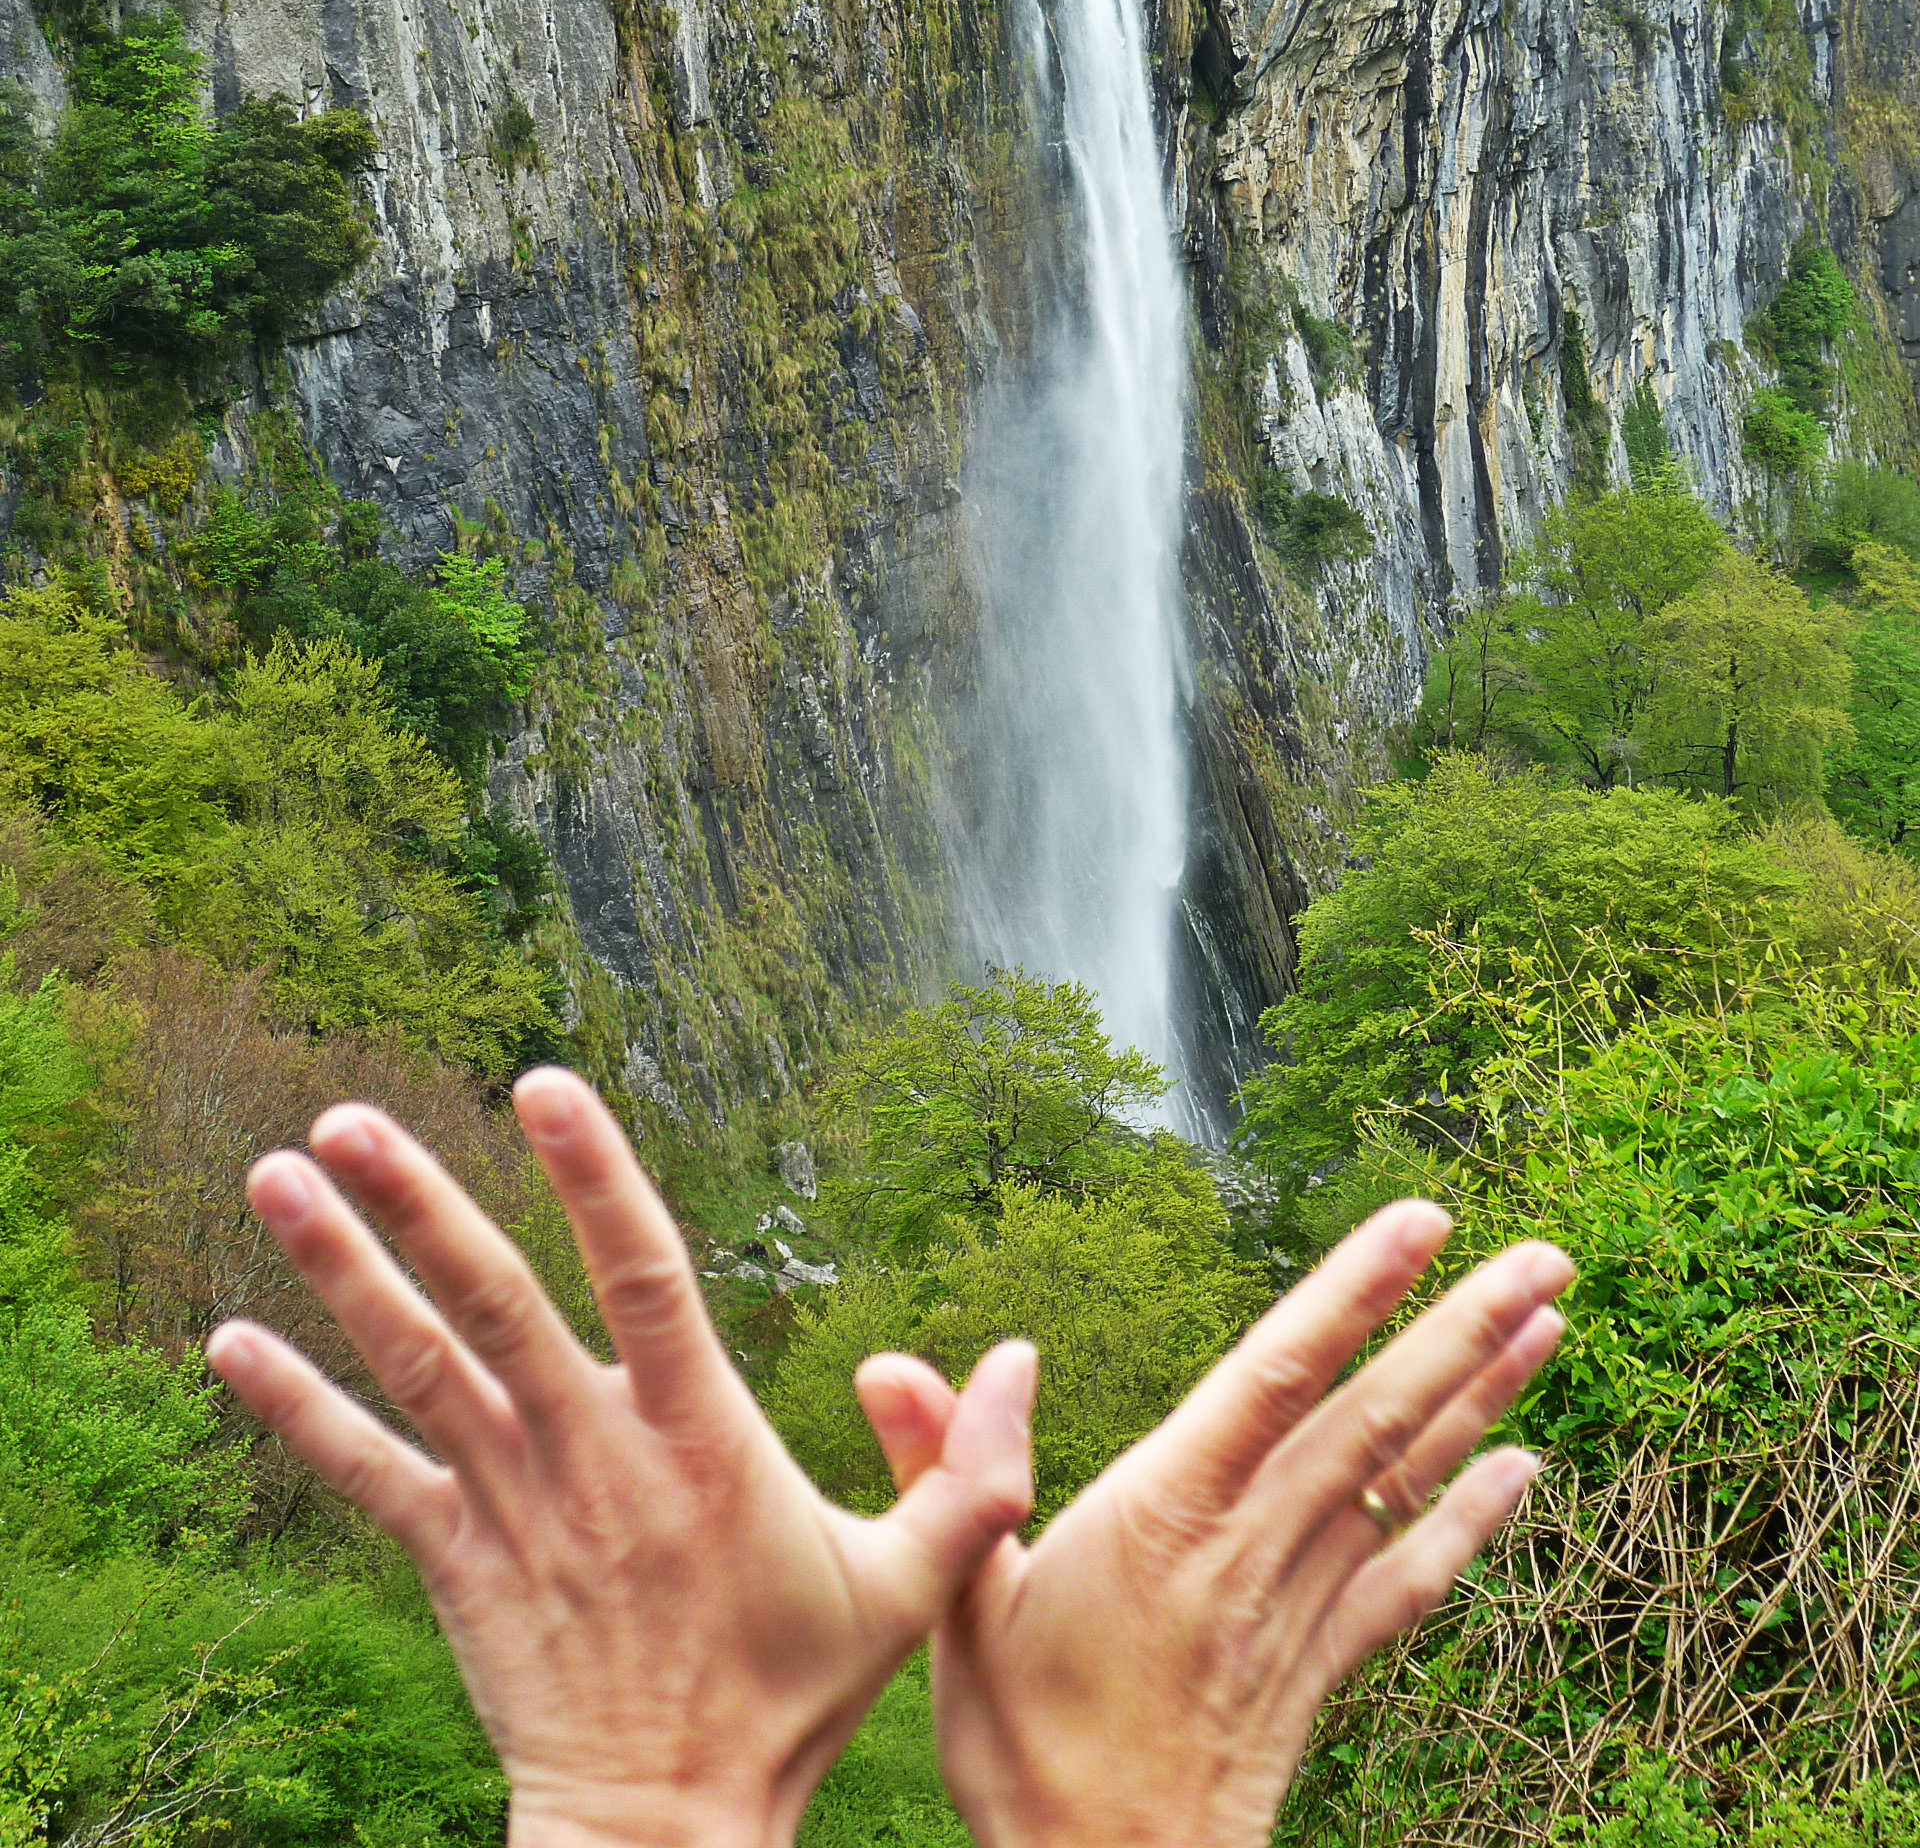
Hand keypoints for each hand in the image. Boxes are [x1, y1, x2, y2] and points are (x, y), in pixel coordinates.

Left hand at [207, 1068, 1037, 1847]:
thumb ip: (969, 1468)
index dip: (597, 1176)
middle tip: (346, 1114)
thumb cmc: (788, 1699)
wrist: (663, 1833)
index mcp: (700, 1438)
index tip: (543, 1084)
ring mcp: (511, 1507)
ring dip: (339, 1268)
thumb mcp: (908, 1586)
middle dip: (418, 1204)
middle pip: (494, 1306)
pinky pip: (362, 1473)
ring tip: (272, 1173)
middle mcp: (591, 1454)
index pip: (646, 1276)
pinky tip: (227, 1341)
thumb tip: (1024, 1356)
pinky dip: (294, 1405)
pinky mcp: (453, 1561)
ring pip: (414, 1367)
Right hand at [859, 1202, 1569, 1847]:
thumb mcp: (957, 1600)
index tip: (1423, 1222)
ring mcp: (1298, 1604)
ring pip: (1404, 1480)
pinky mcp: (1320, 1661)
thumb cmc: (1022, 1748)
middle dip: (1461, 1328)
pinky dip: (1473, 1518)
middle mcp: (1251, 1545)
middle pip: (1371, 1417)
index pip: (1276, 1374)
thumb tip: (890, 1362)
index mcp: (1167, 1512)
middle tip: (1550, 1254)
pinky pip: (1410, 1577)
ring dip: (1482, 1395)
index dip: (1352, 1292)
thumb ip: (941, 1468)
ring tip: (1554, 1318)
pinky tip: (1526, 1468)